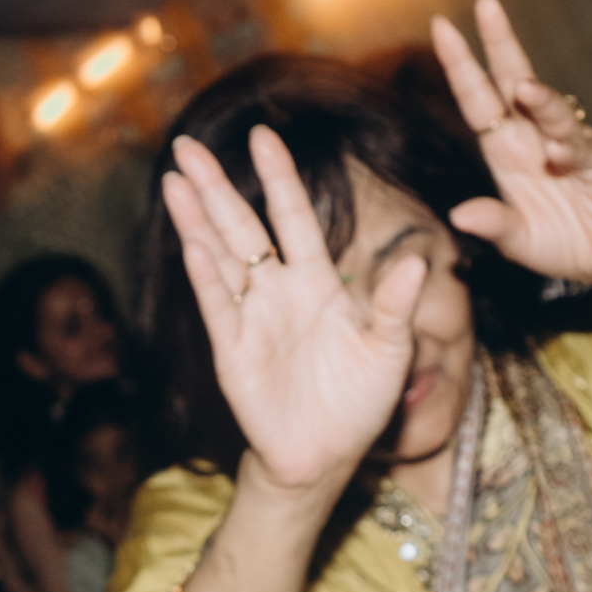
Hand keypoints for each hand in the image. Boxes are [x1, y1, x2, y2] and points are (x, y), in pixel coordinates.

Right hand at [162, 131, 425, 501]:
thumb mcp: (390, 353)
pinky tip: (194, 244)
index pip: (295, 218)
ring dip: (197, 220)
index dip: (279, 178)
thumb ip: (398, 308)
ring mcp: (252, 319)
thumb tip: (418, 262)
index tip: (264, 135)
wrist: (326, 457)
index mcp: (317, 282)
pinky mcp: (234, 353)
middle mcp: (278, 292)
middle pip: (243, 226)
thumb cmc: (359, 402)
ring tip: (174, 180)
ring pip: (220, 258)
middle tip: (188, 145)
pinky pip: (220, 307)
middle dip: (216, 186)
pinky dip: (208, 276)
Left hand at [430, 0, 591, 284]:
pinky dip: (570, 151)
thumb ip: (495, 225)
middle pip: (515, 80)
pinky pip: (584, 150)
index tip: (442, 27)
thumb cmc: (563, 242)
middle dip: (501, 42)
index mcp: (506, 149)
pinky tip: (558, 155)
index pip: (478, 99)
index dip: (461, 66)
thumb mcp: (520, 241)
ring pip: (553, 111)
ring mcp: (571, 144)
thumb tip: (460, 216)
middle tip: (486, 5)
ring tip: (524, 89)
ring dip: (540, 100)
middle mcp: (535, 137)